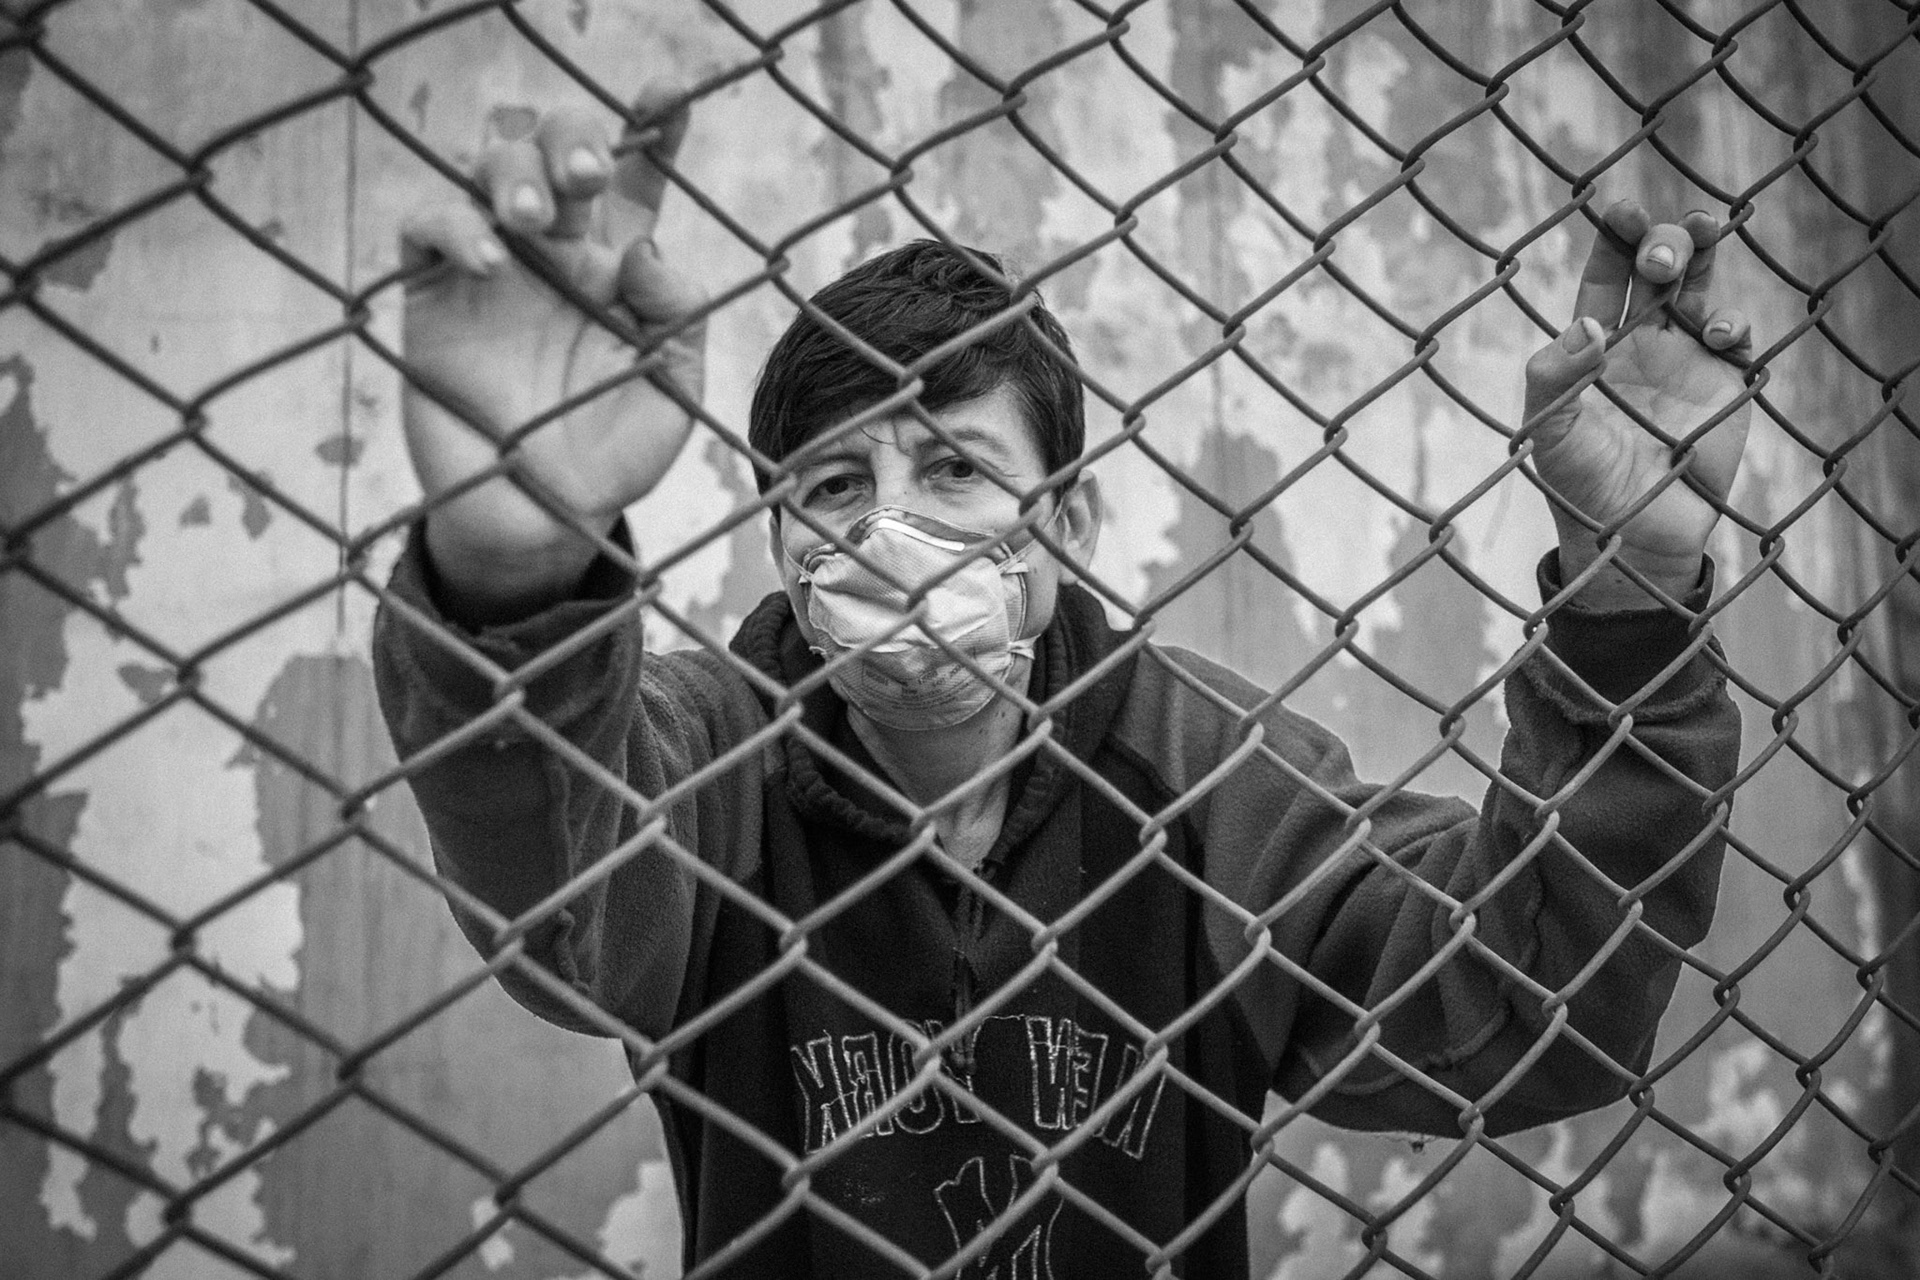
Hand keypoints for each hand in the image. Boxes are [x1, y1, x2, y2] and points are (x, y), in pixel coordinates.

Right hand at [398, 88, 704, 621]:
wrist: (546, 523)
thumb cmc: (615, 457)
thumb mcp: (674, 393)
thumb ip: (678, 318)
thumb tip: (644, 250)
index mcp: (621, 262)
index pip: (638, 178)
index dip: (654, 128)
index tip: (671, 93)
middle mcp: (557, 250)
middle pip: (554, 149)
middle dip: (570, 139)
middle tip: (588, 176)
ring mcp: (493, 266)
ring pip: (487, 166)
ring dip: (514, 174)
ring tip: (535, 221)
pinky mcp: (433, 295)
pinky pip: (425, 226)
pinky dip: (453, 225)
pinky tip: (489, 261)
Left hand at [1522, 200, 1753, 606]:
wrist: (1630, 540)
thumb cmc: (1578, 485)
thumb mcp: (1547, 432)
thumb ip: (1552, 379)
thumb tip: (1585, 328)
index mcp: (1595, 346)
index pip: (1604, 279)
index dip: (1613, 242)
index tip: (1618, 210)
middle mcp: (1643, 342)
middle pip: (1658, 269)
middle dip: (1662, 243)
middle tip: (1659, 252)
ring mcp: (1687, 359)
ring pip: (1702, 287)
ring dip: (1705, 254)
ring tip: (1702, 230)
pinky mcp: (1725, 384)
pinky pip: (1737, 337)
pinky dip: (1733, 321)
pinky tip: (1716, 331)